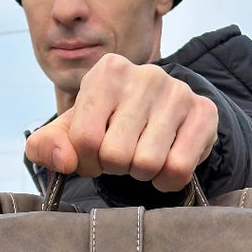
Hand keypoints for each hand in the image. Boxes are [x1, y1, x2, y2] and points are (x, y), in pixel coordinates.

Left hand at [25, 54, 218, 192]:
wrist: (165, 115)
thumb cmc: (111, 125)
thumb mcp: (73, 131)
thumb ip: (47, 146)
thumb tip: (62, 160)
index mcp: (107, 72)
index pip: (84, 139)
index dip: (87, 162)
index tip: (96, 156)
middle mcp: (145, 75)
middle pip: (116, 155)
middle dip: (116, 168)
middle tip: (123, 157)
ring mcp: (178, 92)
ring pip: (147, 164)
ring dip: (142, 174)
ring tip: (143, 157)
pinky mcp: (204, 113)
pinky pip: (178, 169)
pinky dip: (167, 180)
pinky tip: (165, 164)